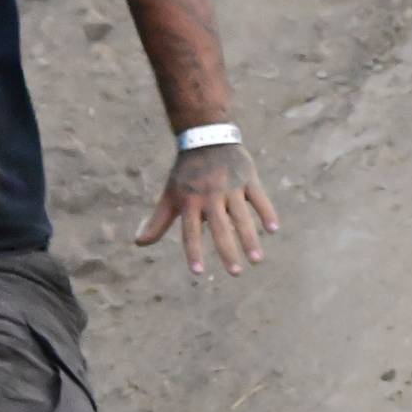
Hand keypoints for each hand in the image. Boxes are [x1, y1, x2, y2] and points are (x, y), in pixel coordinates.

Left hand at [135, 142, 278, 277]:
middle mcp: (211, 196)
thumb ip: (157, 222)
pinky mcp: (248, 178)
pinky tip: (273, 229)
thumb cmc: (186, 175)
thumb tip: (138, 243)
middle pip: (220, 228)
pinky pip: (259, 198)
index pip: (190, 232)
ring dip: (250, 238)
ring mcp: (231, 187)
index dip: (194, 251)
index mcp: (190, 201)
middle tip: (235, 273)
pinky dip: (267, 212)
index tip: (197, 272)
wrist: (206, 138)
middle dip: (227, 251)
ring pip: (242, 216)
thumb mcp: (170, 195)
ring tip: (256, 260)